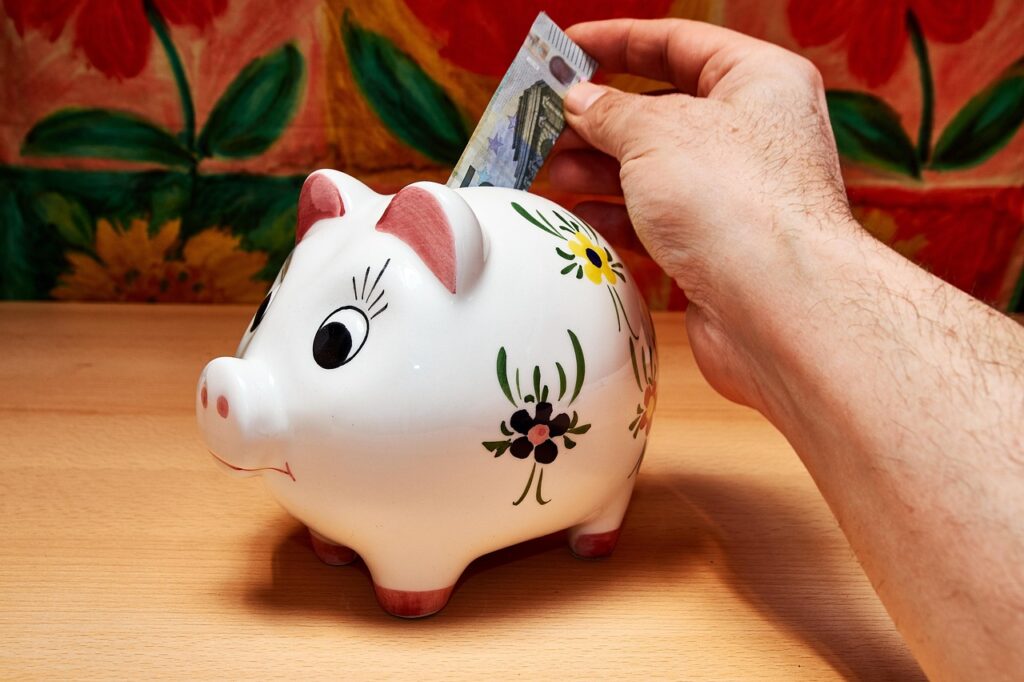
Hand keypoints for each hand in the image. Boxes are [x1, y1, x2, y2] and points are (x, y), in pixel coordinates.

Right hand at [551, 19, 857, 410]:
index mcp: (758, 80)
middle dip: (599, 118)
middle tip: (546, 125)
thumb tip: (579, 100)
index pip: (678, 42)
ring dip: (601, 169)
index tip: (566, 48)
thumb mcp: (656, 133)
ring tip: (553, 173)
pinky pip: (660, 219)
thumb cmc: (733, 201)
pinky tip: (582, 218)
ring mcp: (738, 193)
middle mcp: (755, 133)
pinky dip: (619, 216)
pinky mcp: (720, 245)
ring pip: (656, 169)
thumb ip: (610, 112)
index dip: (617, 41)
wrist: (780, 307)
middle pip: (663, 110)